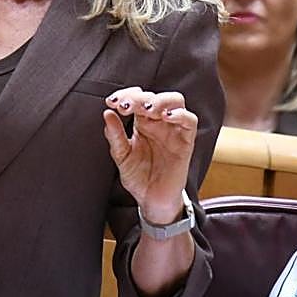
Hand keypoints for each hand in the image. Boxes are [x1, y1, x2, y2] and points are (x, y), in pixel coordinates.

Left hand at [102, 87, 196, 222]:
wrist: (152, 201)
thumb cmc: (138, 177)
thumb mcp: (121, 156)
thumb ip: (115, 135)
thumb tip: (107, 113)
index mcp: (142, 122)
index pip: (136, 98)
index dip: (125, 95)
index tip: (111, 101)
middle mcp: (158, 123)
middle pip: (154, 96)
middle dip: (139, 97)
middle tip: (125, 106)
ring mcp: (173, 130)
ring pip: (176, 101)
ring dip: (160, 100)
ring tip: (146, 108)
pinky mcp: (186, 142)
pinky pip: (190, 121)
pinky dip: (180, 114)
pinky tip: (165, 117)